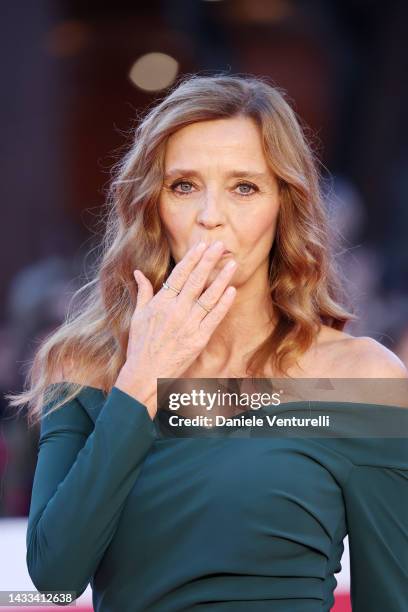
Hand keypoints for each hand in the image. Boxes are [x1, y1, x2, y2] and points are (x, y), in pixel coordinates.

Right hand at [115, 240, 236, 418]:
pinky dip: (223, 304)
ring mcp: (188, 325)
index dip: (191, 259)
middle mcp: (175, 311)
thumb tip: (138, 272)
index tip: (201, 246)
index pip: (178, 275)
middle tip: (219, 245)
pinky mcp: (198, 339)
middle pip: (195, 281)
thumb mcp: (137, 316)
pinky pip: (214, 317)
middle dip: (208, 261)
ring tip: (231, 264)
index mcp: (160, 303)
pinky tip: (231, 291)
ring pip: (208, 297)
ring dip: (221, 279)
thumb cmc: (140, 346)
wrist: (145, 374)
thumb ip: (143, 292)